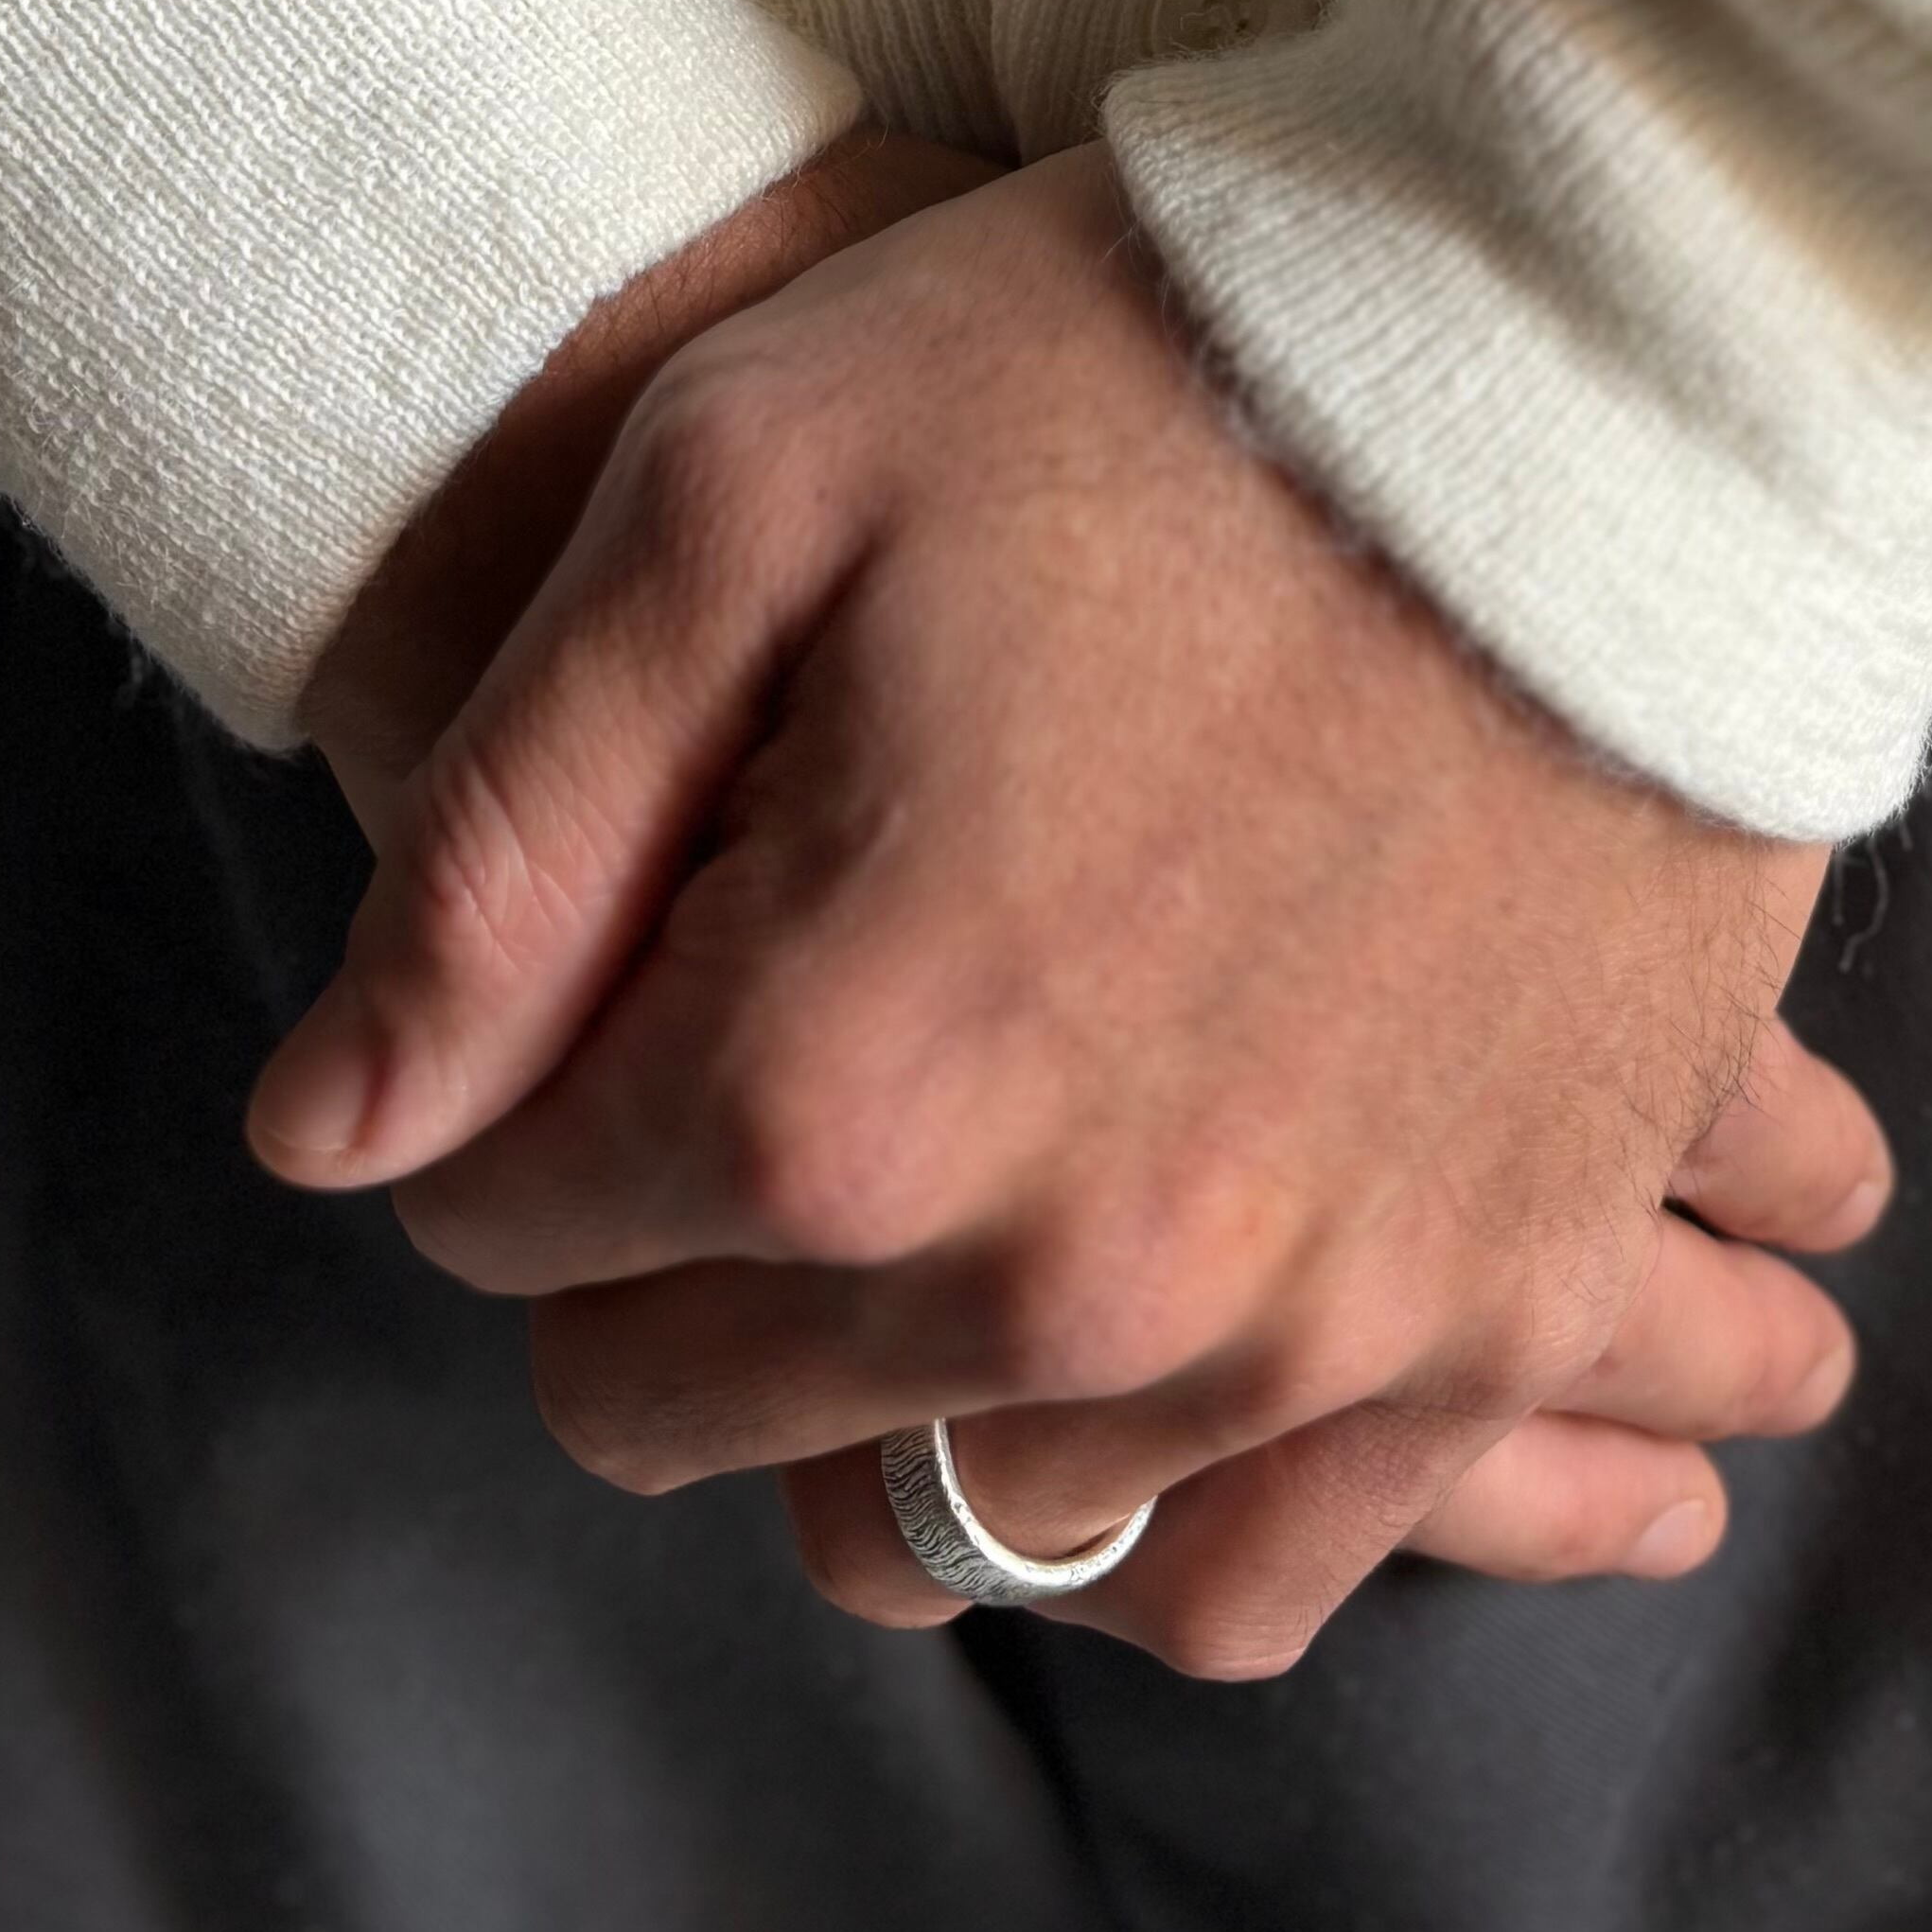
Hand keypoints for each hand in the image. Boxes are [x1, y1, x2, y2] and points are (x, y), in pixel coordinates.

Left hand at [250, 144, 1882, 1672]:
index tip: (603, 946)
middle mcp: (1057, 1277)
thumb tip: (329, 1141)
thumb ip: (500, 846)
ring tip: (936, 1163)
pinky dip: (1145, 1506)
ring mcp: (1298, 1328)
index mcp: (834, 1080)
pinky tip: (1115, 1352)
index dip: (506, 1075)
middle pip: (695, 1404)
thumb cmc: (1145, 365)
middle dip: (663, 1236)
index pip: (502, 1226)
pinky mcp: (1490, 1306)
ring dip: (886, 1378)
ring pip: (947, 1517)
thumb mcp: (738, 489)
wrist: (1603, 352)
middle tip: (748, 1021)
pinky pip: (1249, 1579)